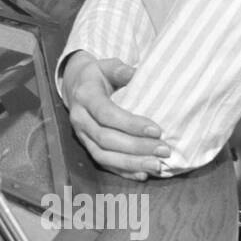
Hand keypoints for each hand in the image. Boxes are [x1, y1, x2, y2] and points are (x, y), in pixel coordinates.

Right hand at [62, 50, 170, 179]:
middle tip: (163, 150)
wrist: (76, 86)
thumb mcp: (106, 66)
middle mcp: (79, 118)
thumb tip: (133, 72)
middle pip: (106, 138)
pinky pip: (103, 163)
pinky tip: (142, 174)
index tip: (157, 130)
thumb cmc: (98, 76)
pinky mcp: (86, 146)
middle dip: (136, 147)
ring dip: (131, 163)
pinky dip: (122, 171)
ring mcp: (81, 135)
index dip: (131, 124)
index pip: (106, 114)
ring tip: (156, 165)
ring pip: (103, 155)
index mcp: (85, 96)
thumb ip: (119, 69)